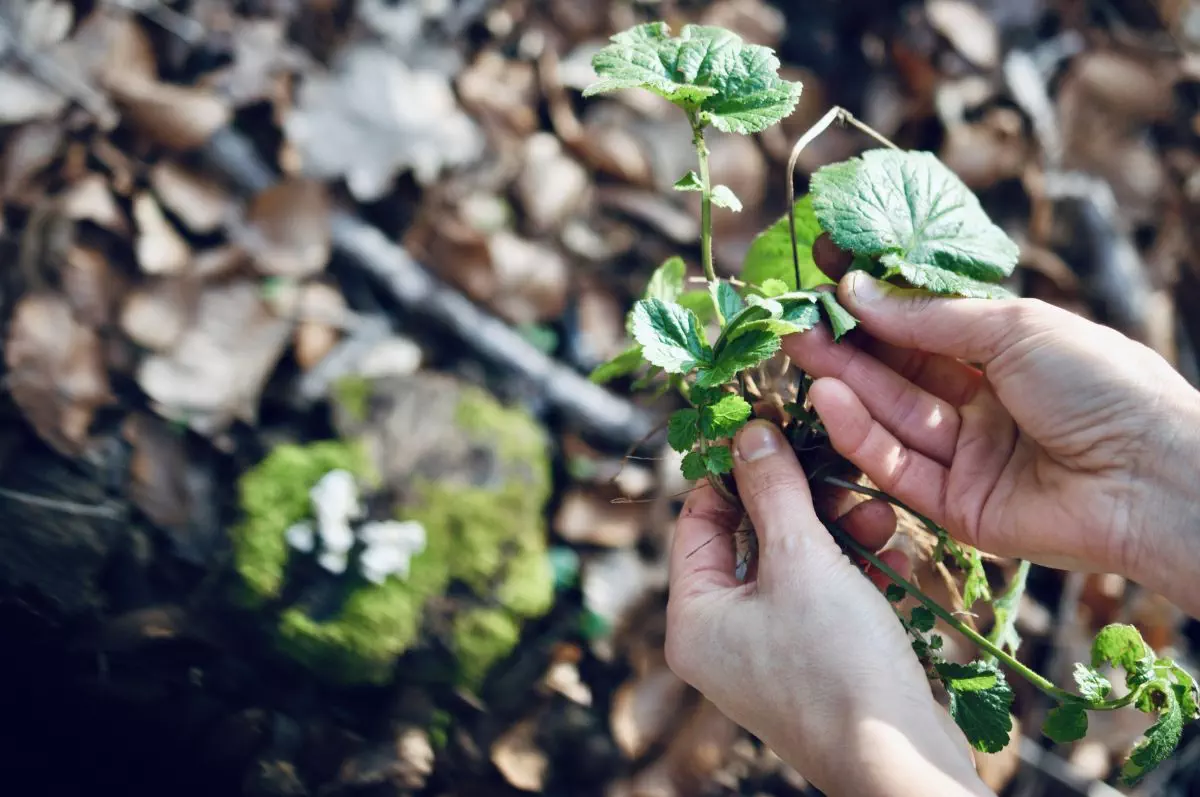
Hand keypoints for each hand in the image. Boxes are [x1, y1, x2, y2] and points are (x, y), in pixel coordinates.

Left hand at [666, 421, 991, 796]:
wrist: (900, 764)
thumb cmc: (838, 663)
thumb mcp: (802, 560)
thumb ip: (773, 490)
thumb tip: (749, 432)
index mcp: (694, 617)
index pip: (698, 519)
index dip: (735, 472)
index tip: (775, 430)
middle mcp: (721, 638)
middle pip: (752, 539)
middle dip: (804, 504)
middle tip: (843, 474)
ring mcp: (768, 655)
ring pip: (797, 566)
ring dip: (840, 534)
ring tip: (881, 517)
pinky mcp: (815, 665)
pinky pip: (826, 600)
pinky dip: (857, 574)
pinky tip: (895, 557)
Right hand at [786, 258, 1199, 613]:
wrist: (1154, 477)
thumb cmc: (1101, 384)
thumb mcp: (1015, 329)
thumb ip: (928, 318)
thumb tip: (856, 289)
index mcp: (1005, 354)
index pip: (923, 327)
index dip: (874, 305)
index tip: (824, 276)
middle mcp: (981, 404)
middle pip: (898, 373)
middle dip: (846, 346)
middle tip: (792, 319)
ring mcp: (967, 457)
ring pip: (891, 418)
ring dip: (844, 385)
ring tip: (799, 350)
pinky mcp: (955, 507)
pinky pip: (899, 467)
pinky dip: (861, 435)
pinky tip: (829, 399)